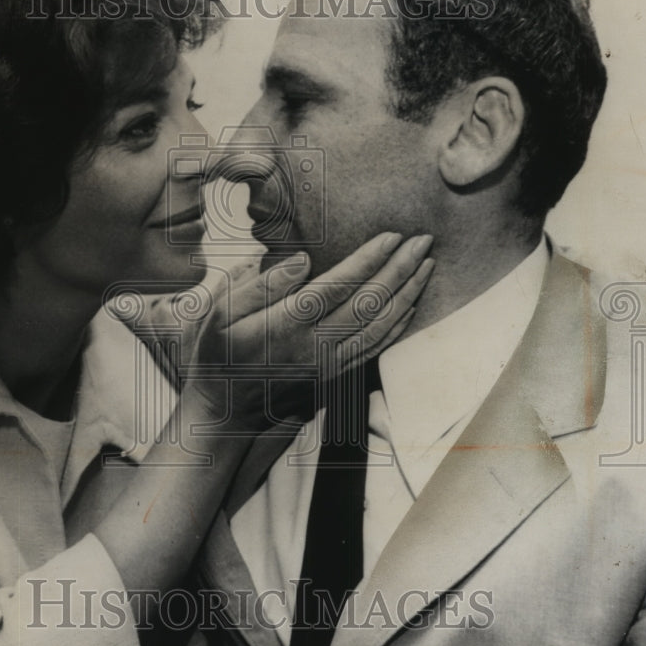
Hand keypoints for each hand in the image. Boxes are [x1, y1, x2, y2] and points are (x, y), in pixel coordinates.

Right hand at [183, 232, 434, 426]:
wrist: (226, 410)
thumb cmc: (218, 352)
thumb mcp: (219, 313)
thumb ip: (259, 285)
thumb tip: (301, 260)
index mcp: (285, 326)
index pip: (337, 286)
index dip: (368, 260)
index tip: (392, 236)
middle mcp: (314, 347)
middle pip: (369, 304)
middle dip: (400, 270)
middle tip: (424, 240)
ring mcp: (329, 364)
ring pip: (380, 326)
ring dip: (408, 293)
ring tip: (426, 264)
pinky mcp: (336, 375)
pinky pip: (376, 348)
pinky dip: (399, 324)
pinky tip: (411, 302)